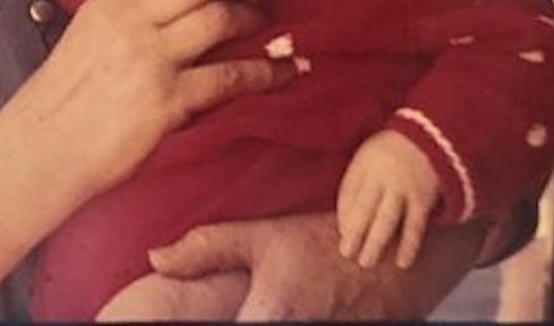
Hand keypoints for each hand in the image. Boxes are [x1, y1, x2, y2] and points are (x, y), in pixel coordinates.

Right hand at [2, 0, 290, 198]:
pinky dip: (267, 71)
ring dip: (255, 13)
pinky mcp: (168, 101)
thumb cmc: (61, 95)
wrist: (40, 150)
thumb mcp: (85, 31)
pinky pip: (230, 76)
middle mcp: (132, 18)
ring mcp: (152, 58)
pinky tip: (287, 70)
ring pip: (221, 14)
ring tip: (267, 19)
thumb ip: (123, 8)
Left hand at [147, 211, 483, 320]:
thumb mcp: (264, 235)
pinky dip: (293, 321)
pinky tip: (295, 306)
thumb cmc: (327, 241)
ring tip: (262, 302)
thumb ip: (206, 248)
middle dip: (238, 316)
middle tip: (243, 299)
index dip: (206, 320)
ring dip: (262, 318)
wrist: (399, 256)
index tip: (192, 313)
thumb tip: (154, 259)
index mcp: (268, 320)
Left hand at [336, 130, 441, 268]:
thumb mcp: (370, 153)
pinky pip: (414, 226)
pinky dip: (408, 246)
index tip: (343, 234)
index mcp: (364, 163)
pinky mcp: (423, 198)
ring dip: (375, 243)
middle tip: (346, 254)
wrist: (433, 136)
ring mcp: (402, 188)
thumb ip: (359, 178)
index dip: (343, 216)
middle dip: (354, 233)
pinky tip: (403, 262)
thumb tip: (345, 216)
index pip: (348, 193)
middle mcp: (381, 176)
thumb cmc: (394, 149)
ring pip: (386, 220)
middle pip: (363, 209)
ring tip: (366, 263)